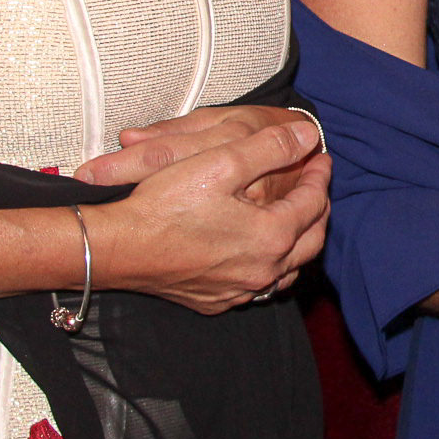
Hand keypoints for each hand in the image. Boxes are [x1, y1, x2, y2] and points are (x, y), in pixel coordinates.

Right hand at [85, 116, 329, 313]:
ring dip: (299, 242)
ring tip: (296, 218)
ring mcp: (239, 291)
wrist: (118, 248)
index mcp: (271, 236)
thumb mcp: (221, 162)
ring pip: (289, 270)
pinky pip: (259, 287)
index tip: (320, 157)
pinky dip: (271, 265)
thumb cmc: (165, 204)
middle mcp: (262, 271)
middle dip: (318, 209)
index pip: (313, 202)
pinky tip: (259, 252)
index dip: (319, 175)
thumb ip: (270, 147)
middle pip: (311, 240)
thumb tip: (309, 137)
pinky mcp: (215, 301)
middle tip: (316, 186)